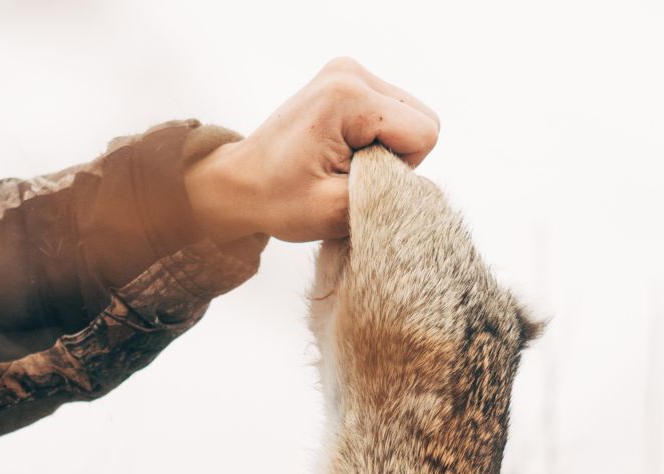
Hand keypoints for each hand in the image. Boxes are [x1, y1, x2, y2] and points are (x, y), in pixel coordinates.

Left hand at [184, 57, 439, 243]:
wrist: (239, 184)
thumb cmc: (278, 199)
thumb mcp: (337, 211)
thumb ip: (389, 196)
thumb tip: (422, 188)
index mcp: (350, 95)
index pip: (424, 133)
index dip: (401, 170)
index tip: (357, 179)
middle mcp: (351, 72)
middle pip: (422, 120)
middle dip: (396, 157)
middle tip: (350, 174)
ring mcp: (348, 72)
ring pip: (410, 118)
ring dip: (386, 150)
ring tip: (344, 164)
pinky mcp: (346, 81)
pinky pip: (392, 115)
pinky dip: (376, 141)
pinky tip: (343, 153)